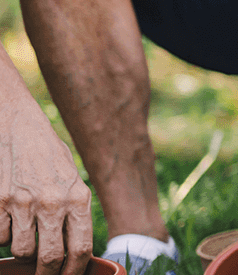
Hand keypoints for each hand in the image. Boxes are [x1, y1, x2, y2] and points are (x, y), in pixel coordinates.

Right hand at [0, 100, 92, 274]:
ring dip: (20, 252)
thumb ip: (74, 211)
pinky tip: (7, 222)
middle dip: (46, 273)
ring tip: (23, 237)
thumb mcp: (71, 179)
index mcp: (78, 198)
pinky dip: (1, 236)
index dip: (73, 271)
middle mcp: (53, 202)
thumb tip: (74, 249)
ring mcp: (23, 202)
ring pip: (20, 250)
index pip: (81, 249)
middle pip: (50, 258)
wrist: (17, 125)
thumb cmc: (47, 154)